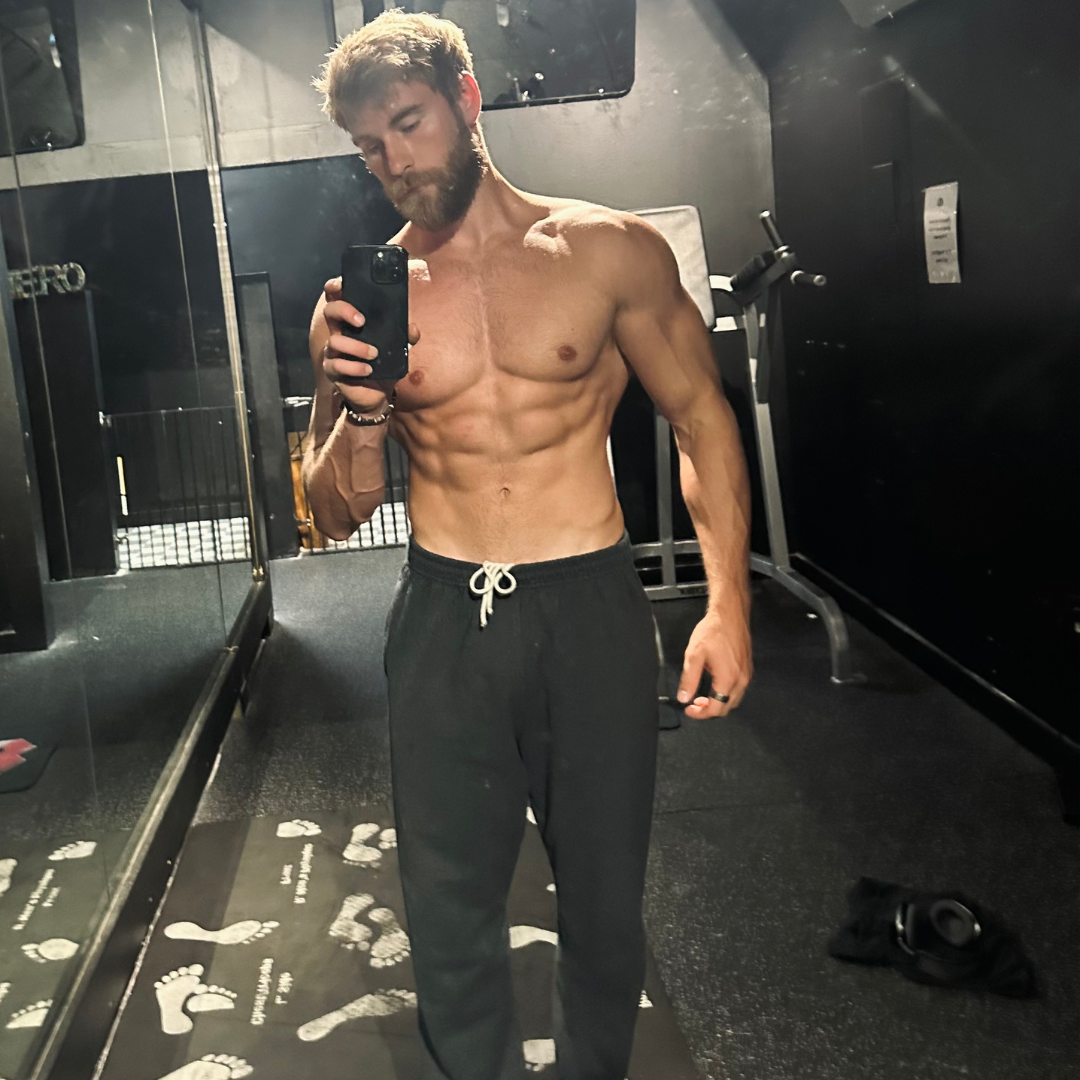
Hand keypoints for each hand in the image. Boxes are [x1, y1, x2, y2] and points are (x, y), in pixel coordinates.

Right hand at [320, 277, 420, 412]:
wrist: (378, 395)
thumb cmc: (383, 366)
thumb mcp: (397, 349)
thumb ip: (405, 336)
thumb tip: (412, 329)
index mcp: (351, 323)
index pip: (338, 298)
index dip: (336, 287)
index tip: (342, 285)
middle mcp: (339, 333)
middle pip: (330, 311)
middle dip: (344, 311)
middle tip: (362, 321)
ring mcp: (333, 352)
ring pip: (335, 341)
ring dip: (357, 347)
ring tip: (374, 354)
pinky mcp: (333, 370)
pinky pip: (338, 365)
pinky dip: (355, 367)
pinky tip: (368, 370)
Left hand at [676, 599, 751, 718]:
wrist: (730, 614)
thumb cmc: (713, 631)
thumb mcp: (694, 655)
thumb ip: (689, 680)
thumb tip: (684, 698)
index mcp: (728, 679)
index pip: (716, 708)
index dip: (700, 714)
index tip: (688, 710)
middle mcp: (741, 680)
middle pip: (727, 707)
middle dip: (709, 710)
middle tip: (694, 704)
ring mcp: (746, 674)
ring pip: (734, 699)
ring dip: (718, 702)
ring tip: (702, 697)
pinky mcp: (747, 667)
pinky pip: (738, 689)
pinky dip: (725, 694)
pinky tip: (714, 685)